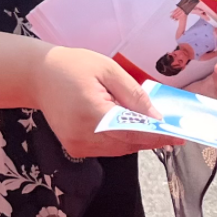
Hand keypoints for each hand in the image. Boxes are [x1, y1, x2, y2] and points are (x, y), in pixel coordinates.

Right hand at [29, 45, 171, 157]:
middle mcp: (82, 135)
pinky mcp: (74, 148)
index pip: (132, 131)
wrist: (38, 76)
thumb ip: (134, 96)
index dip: (158, 135)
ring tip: (157, 128)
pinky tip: (133, 128)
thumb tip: (156, 118)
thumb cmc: (73, 66)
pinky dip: (123, 141)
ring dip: (139, 140)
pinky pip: (107, 149)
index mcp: (91, 113)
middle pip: (128, 144)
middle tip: (175, 131)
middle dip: (153, 138)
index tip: (179, 135)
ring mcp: (76, 145)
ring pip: (120, 150)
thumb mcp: (109, 70)